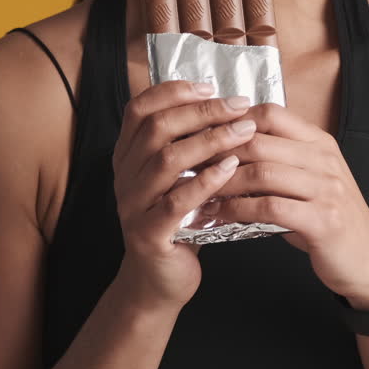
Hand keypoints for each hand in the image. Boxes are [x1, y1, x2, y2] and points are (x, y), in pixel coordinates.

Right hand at [111, 81, 256, 308]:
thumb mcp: (177, 178)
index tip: (211, 86)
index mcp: (128, 155)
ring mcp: (132, 204)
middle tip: (240, 106)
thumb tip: (226, 104)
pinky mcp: (148, 233)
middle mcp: (124, 175)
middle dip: (202, 111)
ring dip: (210, 141)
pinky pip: (176, 201)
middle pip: (157, 128)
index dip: (173, 91)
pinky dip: (206, 181)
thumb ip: (188, 144)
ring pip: (167, 160)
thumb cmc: (177, 222)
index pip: (140, 108)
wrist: (158, 282)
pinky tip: (231, 169)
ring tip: (244, 132)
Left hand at [201, 104, 368, 308]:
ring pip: (261, 172)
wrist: (368, 261)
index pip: (271, 113)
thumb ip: (278, 162)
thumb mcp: (308, 181)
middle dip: (218, 151)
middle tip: (190, 163)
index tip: (204, 135)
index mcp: (320, 143)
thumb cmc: (330, 221)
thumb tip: (226, 150)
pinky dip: (238, 210)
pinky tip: (220, 215)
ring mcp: (327, 188)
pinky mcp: (323, 219)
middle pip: (259, 140)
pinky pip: (269, 207)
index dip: (232, 121)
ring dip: (223, 182)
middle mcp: (324, 159)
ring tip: (199, 191)